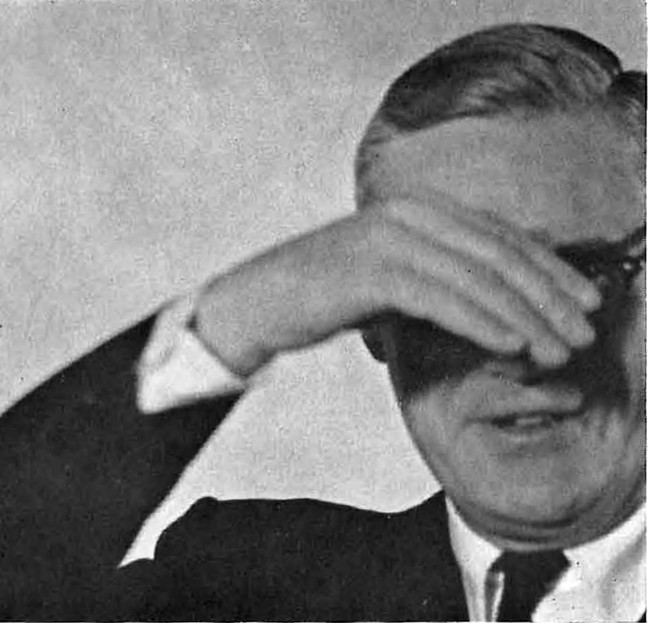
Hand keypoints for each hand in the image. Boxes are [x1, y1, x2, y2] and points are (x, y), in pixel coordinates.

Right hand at [194, 196, 601, 375]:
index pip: (500, 237)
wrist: (254, 305)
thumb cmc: (323, 298)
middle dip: (549, 295)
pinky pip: (440, 297)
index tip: (585, 301)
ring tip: (560, 349)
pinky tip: (512, 346)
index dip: (550, 268)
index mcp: (416, 211)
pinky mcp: (370, 269)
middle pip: (498, 253)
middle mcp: (407, 215)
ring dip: (525, 315)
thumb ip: (437, 280)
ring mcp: (387, 238)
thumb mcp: (389, 283)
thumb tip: (492, 306)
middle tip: (586, 331)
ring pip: (476, 276)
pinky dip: (482, 322)